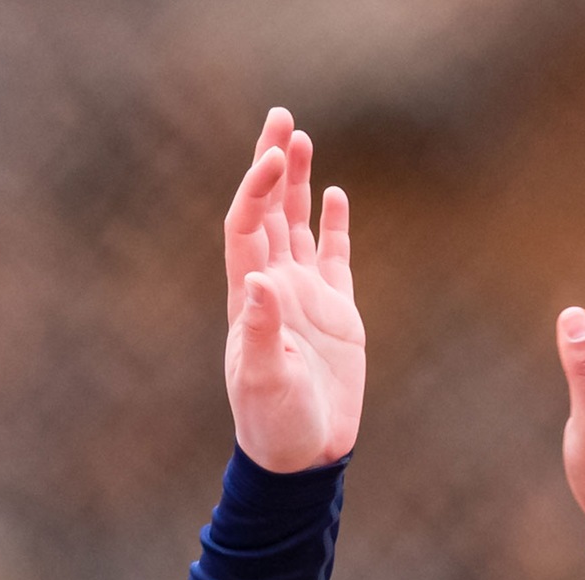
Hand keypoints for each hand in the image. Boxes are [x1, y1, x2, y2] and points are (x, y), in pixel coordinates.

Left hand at [224, 108, 364, 472]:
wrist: (303, 457)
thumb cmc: (275, 425)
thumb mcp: (266, 381)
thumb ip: (263, 332)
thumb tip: (261, 282)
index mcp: (250, 297)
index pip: (248, 227)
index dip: (258, 189)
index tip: (274, 156)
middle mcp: (274, 287)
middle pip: (269, 212)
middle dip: (272, 165)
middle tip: (280, 116)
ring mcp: (305, 298)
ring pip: (298, 226)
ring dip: (298, 184)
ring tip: (300, 137)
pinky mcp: (337, 313)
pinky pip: (333, 257)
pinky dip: (333, 225)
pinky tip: (335, 194)